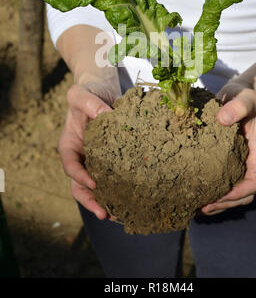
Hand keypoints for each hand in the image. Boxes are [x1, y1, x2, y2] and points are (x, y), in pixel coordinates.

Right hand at [59, 79, 120, 219]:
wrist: (102, 90)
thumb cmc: (88, 91)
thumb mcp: (81, 93)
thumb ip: (89, 104)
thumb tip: (106, 117)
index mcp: (69, 145)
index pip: (71, 166)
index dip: (80, 177)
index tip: (94, 184)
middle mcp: (81, 157)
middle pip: (81, 185)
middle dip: (92, 201)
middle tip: (106, 214)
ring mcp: (96, 160)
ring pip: (98, 187)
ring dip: (107, 201)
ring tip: (121, 215)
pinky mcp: (113, 159)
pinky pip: (115, 177)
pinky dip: (122, 189)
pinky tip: (135, 199)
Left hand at [201, 81, 255, 215]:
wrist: (236, 94)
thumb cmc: (242, 96)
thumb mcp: (243, 98)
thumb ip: (238, 107)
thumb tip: (224, 119)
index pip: (254, 182)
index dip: (238, 193)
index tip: (219, 196)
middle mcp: (249, 162)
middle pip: (244, 194)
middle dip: (225, 203)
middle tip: (203, 207)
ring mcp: (238, 163)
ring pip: (233, 193)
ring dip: (218, 203)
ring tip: (197, 207)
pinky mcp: (225, 161)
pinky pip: (222, 182)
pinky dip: (211, 192)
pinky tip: (195, 193)